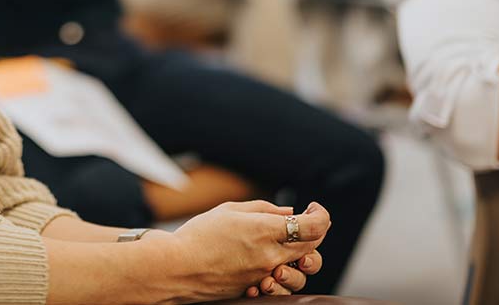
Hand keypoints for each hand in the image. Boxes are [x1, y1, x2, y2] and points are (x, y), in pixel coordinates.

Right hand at [164, 200, 329, 300]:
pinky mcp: (256, 289)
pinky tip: (270, 263)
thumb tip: (289, 212)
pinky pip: (282, 284)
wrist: (176, 268)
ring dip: (302, 256)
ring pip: (302, 270)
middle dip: (314, 233)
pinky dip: (283, 272)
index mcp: (265, 231)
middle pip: (313, 248)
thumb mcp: (230, 210)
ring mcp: (264, 276)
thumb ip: (264, 209)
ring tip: (287, 245)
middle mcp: (270, 256)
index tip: (313, 208)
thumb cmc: (198, 235)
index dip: (321, 216)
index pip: (314, 227)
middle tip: (302, 223)